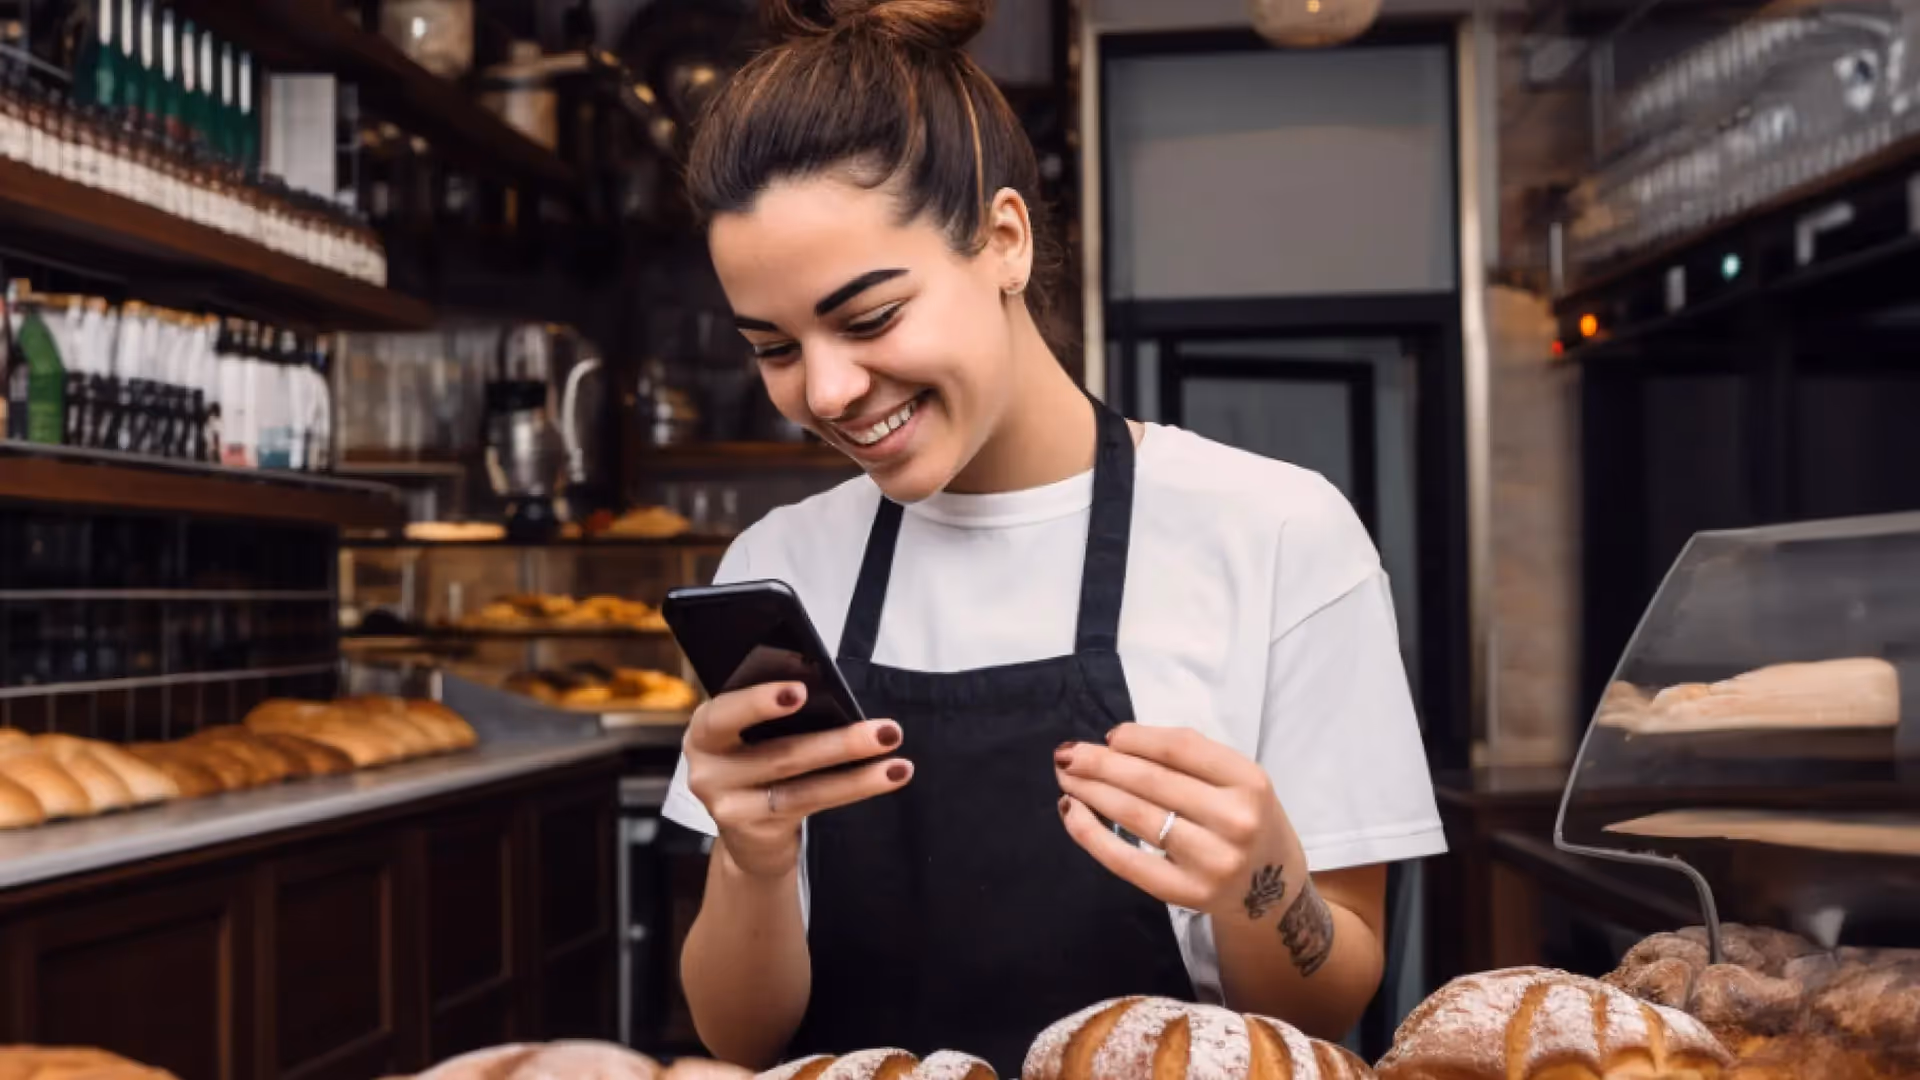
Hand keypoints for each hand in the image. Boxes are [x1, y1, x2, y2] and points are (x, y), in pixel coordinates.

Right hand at [683, 682, 911, 878]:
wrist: (747, 835)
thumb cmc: (759, 764)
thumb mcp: (754, 735)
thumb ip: (777, 716)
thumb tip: (835, 695)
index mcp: (706, 729)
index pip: (725, 713)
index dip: (760, 702)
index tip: (801, 690)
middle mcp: (708, 768)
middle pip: (778, 753)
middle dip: (837, 741)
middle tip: (885, 730)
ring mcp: (729, 806)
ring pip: (802, 785)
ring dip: (857, 769)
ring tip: (894, 750)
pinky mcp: (755, 831)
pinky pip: (811, 804)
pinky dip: (855, 786)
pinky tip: (889, 774)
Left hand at [1054, 724, 1300, 919]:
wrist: (1272, 891)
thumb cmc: (1245, 820)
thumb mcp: (1237, 781)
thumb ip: (1190, 759)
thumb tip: (1116, 742)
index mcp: (1250, 781)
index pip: (1181, 748)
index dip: (1136, 738)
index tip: (1108, 735)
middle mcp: (1236, 820)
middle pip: (1152, 781)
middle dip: (1100, 763)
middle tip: (1066, 753)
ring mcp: (1212, 860)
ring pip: (1136, 815)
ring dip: (1091, 791)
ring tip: (1066, 776)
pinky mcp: (1187, 893)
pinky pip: (1126, 860)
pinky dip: (1091, 834)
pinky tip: (1072, 812)